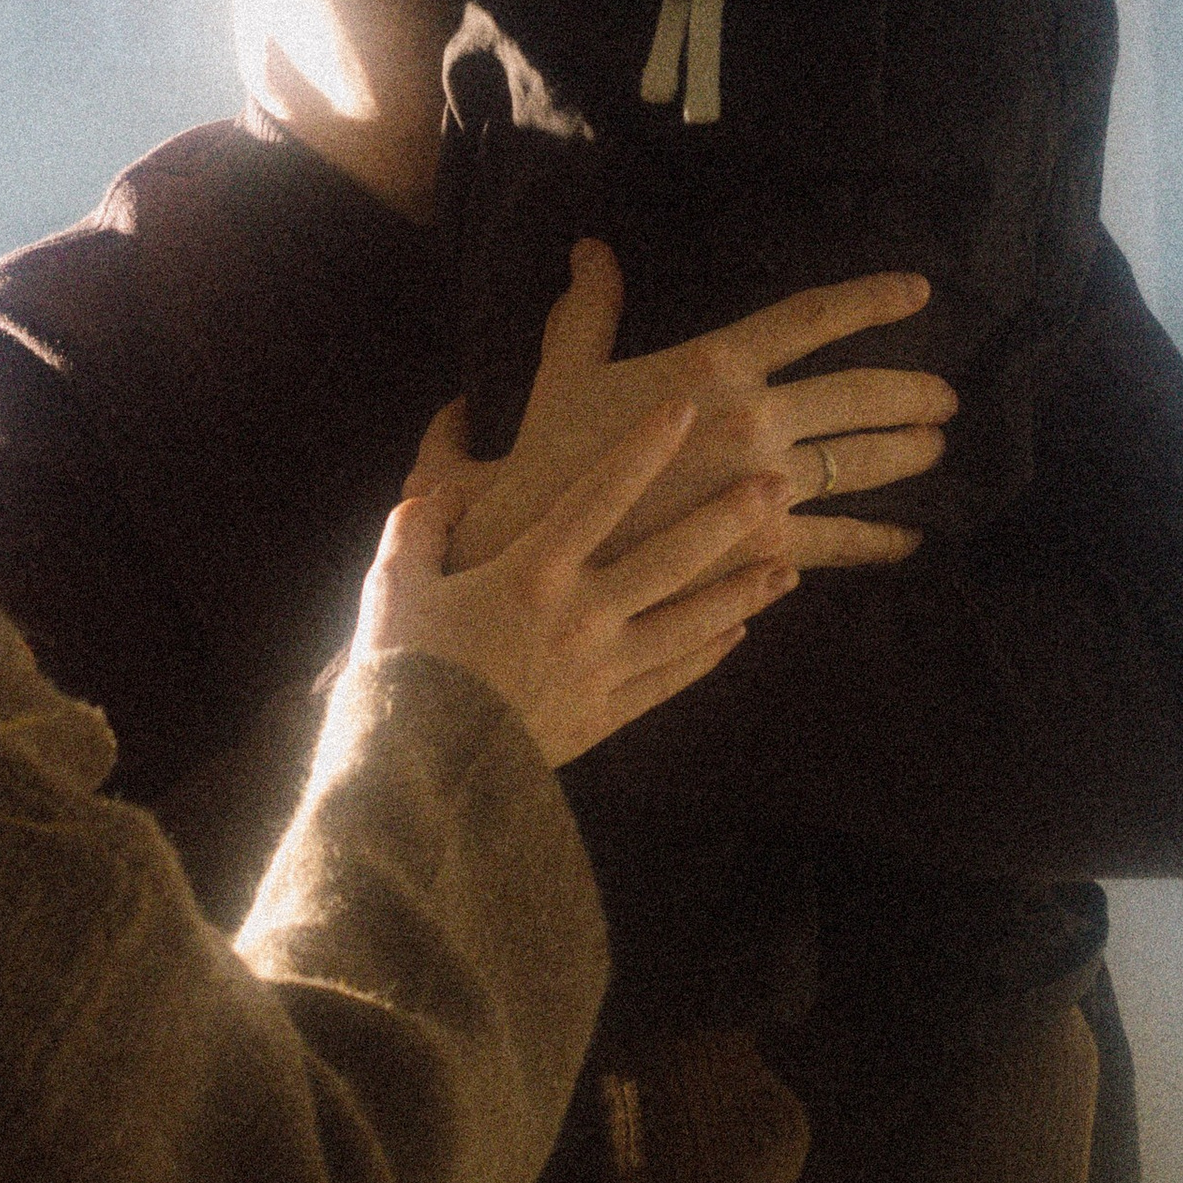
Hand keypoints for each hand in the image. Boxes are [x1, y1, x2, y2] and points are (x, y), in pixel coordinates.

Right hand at [353, 401, 798, 770]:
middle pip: (670, 556)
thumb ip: (421, 529)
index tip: (684, 408)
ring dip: (741, 591)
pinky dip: (708, 654)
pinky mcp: (606, 715)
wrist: (418, 775)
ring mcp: (602, 669)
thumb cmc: (399, 670)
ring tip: (788, 567)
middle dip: (726, 515)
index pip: (599, 494)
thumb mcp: (394, 584)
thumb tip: (439, 495)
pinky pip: (671, 679)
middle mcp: (581, 616)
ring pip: (689, 622)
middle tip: (776, 480)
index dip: (642, 447)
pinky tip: (738, 634)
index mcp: (530, 573)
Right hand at [414, 241, 955, 579]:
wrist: (543, 543)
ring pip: (862, 464)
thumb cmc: (550, 453)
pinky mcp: (764, 547)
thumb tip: (590, 247)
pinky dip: (881, 539)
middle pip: (859, 396)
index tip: (920, 291)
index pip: (810, 318)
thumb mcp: (566, 369)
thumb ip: (591, 307)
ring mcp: (765, 484)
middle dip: (912, 394)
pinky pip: (842, 540)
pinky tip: (906, 539)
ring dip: (907, 455)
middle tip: (945, 398)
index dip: (871, 300)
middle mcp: (754, 417)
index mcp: (714, 363)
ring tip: (934, 449)